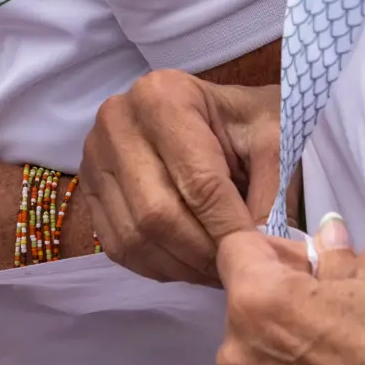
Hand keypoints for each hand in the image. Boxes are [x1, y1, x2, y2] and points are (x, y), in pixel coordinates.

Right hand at [79, 69, 281, 285]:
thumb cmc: (249, 123)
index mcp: (162, 95)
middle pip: (158, 214)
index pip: (197, 180)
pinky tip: (189, 262)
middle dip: (204, 253)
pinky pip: (119, 246)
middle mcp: (116, 119)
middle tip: (238, 269)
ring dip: (183, 266)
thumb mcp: (275, 141)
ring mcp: (94, 155)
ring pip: (136, 236)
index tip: (256, 257)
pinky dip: (158, 266)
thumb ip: (270, 192)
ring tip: (218, 268)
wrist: (219, 118)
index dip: (229, 228)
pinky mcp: (89, 188)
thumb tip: (257, 251)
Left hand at [216, 217, 364, 364]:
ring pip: (259, 350)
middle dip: (285, 294)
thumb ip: (342, 251)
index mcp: (261, 305)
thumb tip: (328, 243)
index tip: (305, 256)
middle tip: (336, 299)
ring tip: (347, 343)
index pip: (236, 250)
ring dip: (291, 340)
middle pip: (246, 304)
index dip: (276, 247)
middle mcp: (243, 360)